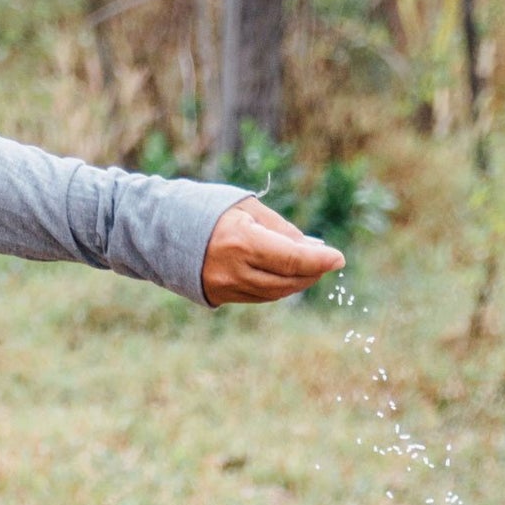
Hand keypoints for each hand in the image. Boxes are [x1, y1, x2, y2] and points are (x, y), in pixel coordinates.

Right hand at [200, 195, 342, 305]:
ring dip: (298, 282)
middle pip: (288, 280)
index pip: (292, 259)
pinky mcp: (221, 296)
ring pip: (276, 292)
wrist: (166, 232)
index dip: (319, 261)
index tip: (339, 258)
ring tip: (309, 268)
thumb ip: (283, 230)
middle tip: (327, 261)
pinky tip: (287, 275)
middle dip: (313, 272)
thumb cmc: (212, 212)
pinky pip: (260, 296)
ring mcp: (226, 286)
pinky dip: (279, 287)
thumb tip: (314, 249)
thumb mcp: (249, 209)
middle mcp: (234, 269)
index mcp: (242, 240)